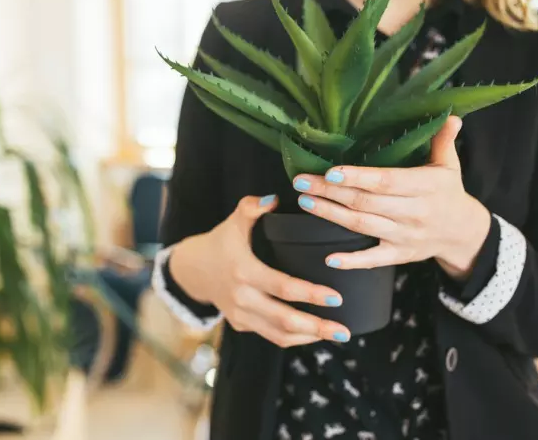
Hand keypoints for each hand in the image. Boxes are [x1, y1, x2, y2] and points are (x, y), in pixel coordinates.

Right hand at [170, 195, 351, 346]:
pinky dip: (294, 338)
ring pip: (278, 335)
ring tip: (336, 334)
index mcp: (244, 271)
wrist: (193, 269)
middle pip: (284, 320)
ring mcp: (241, 315)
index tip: (336, 297)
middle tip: (344, 330)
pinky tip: (314, 333)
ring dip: (309, 338)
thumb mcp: (233, 221)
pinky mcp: (241, 325)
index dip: (310, 294)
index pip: (283, 287)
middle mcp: (242, 298)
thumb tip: (274, 198)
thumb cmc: (221, 242)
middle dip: (316, 327)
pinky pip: (270, 336)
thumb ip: (252, 207)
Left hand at [292, 116, 491, 278]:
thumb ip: (443, 140)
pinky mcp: (399, 255)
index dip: (357, 178)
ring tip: (306, 201)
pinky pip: (373, 260)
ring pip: (363, 226)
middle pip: (366, 202)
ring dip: (331, 214)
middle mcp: (415, 212)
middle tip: (301, 182)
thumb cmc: (448, 192)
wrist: (463, 233)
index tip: (330, 172)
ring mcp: (405, 236)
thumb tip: (449, 115)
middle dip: (331, 192)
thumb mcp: (449, 165)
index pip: (386, 181)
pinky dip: (351, 261)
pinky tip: (329, 258)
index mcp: (425, 187)